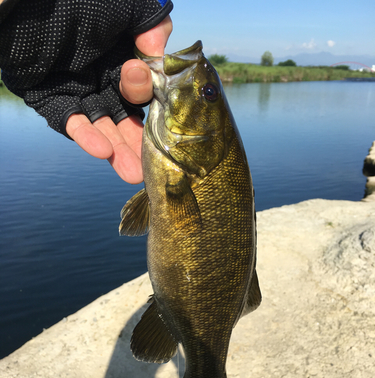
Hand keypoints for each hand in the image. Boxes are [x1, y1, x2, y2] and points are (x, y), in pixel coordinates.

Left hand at [66, 16, 171, 183]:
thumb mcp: (128, 6)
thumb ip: (152, 27)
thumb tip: (158, 61)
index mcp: (120, 59)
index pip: (141, 92)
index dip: (149, 105)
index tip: (158, 104)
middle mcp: (100, 78)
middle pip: (123, 118)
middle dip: (137, 144)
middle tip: (150, 167)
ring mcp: (76, 90)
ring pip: (100, 126)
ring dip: (116, 150)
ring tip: (132, 174)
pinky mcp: (50, 99)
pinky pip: (69, 121)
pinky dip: (85, 136)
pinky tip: (102, 151)